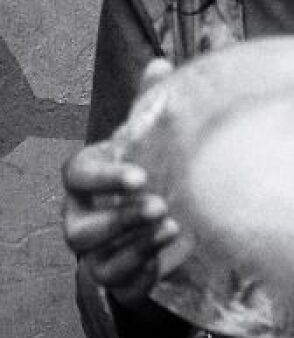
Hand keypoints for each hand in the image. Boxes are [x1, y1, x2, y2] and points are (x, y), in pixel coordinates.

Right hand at [61, 59, 179, 306]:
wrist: (155, 229)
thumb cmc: (145, 178)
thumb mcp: (148, 144)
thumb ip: (150, 107)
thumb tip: (161, 63)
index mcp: (86, 178)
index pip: (78, 174)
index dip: (105, 177)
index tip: (140, 175)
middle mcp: (79, 215)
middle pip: (80, 222)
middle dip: (119, 215)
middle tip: (158, 204)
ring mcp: (91, 250)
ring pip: (96, 251)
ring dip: (133, 238)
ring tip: (170, 224)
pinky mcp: (109, 274)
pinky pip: (116, 274)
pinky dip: (143, 261)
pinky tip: (170, 243)